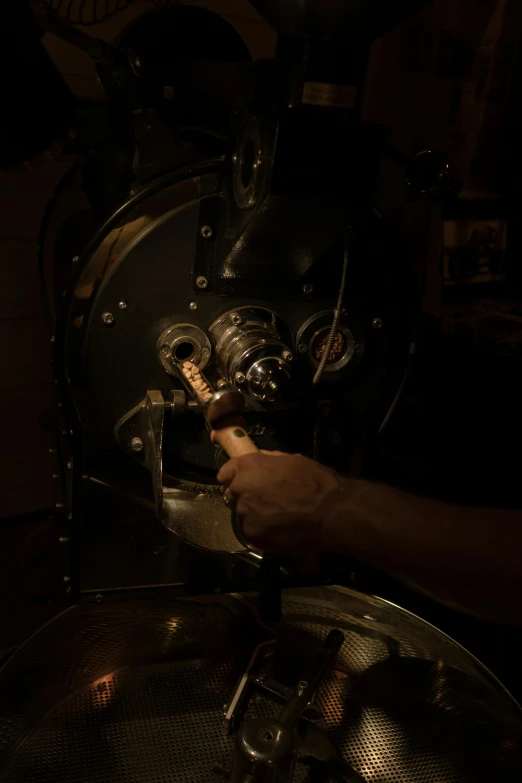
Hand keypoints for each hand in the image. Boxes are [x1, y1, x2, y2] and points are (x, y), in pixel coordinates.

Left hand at [217, 451, 342, 553]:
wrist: (330, 512)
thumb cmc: (315, 482)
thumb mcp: (292, 460)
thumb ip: (269, 461)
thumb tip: (260, 460)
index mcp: (248, 467)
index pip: (226, 473)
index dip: (236, 478)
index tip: (246, 483)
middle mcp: (240, 490)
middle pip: (235, 496)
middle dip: (249, 498)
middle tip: (271, 502)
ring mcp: (244, 515)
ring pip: (245, 516)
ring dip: (257, 517)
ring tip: (281, 518)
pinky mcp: (252, 536)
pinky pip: (254, 533)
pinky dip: (264, 533)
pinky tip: (282, 530)